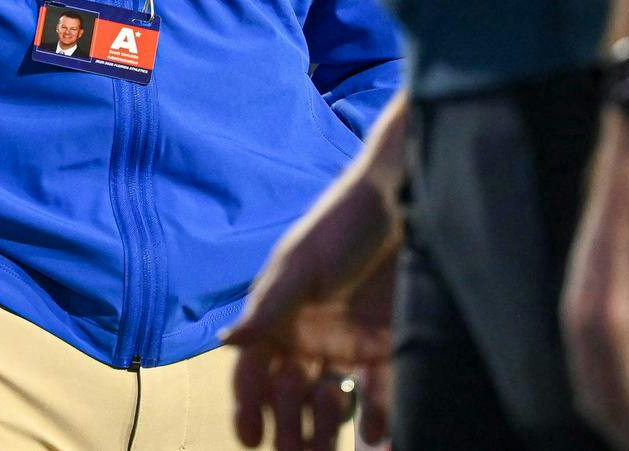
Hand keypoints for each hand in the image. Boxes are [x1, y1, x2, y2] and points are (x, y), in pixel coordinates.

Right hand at [224, 172, 399, 450]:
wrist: (403, 201)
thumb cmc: (342, 224)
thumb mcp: (302, 263)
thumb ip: (268, 305)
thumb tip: (225, 341)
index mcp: (279, 318)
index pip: (254, 370)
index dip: (248, 405)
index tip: (250, 438)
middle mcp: (309, 338)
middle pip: (291, 396)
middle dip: (288, 428)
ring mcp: (348, 345)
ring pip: (331, 402)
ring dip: (326, 431)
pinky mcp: (387, 346)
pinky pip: (378, 393)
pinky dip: (376, 419)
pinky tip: (375, 436)